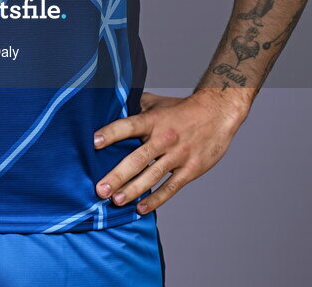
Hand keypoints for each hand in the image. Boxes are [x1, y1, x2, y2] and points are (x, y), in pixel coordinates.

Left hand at [93, 89, 248, 213]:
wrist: (217, 113)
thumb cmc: (182, 108)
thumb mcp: (158, 102)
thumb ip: (136, 106)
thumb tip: (113, 106)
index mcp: (154, 120)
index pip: (129, 125)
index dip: (111, 133)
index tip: (94, 142)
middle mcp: (164, 138)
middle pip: (137, 158)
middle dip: (117, 175)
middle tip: (100, 189)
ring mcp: (178, 155)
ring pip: (151, 176)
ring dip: (133, 190)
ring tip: (116, 201)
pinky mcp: (190, 170)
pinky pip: (170, 187)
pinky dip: (155, 199)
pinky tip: (141, 208)